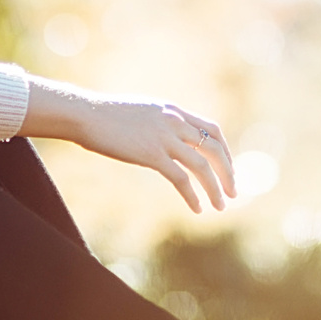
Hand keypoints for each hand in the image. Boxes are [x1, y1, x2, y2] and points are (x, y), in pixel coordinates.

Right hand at [21, 78, 236, 211]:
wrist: (87, 114)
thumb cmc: (107, 115)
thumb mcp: (141, 113)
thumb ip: (159, 122)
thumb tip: (166, 136)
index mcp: (174, 111)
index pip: (212, 130)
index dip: (225, 150)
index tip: (227, 168)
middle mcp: (175, 122)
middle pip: (214, 148)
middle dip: (228, 172)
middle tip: (233, 192)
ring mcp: (164, 137)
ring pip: (202, 166)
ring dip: (216, 188)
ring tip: (220, 206)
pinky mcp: (152, 154)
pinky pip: (181, 179)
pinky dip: (193, 195)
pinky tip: (197, 208)